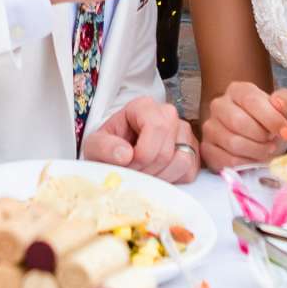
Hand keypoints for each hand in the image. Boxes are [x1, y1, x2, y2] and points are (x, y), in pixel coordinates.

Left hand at [84, 96, 200, 183]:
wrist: (116, 156)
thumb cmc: (108, 147)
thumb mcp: (94, 145)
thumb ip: (103, 147)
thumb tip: (125, 155)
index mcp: (144, 107)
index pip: (156, 128)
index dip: (142, 154)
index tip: (127, 165)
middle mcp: (168, 115)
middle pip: (167, 150)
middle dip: (147, 170)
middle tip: (132, 174)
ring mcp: (183, 132)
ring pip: (182, 161)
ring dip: (160, 177)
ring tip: (143, 175)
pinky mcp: (192, 151)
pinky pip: (190, 171)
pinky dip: (173, 180)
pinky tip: (156, 175)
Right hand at [201, 82, 286, 169]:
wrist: (262, 140)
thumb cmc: (271, 123)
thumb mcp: (285, 109)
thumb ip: (285, 101)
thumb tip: (277, 103)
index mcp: (237, 90)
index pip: (252, 101)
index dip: (271, 119)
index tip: (286, 132)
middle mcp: (219, 105)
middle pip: (239, 122)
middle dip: (262, 137)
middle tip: (273, 142)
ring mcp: (210, 127)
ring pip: (233, 143)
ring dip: (256, 151)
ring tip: (266, 150)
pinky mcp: (207, 148)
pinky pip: (226, 160)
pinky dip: (246, 163)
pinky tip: (254, 160)